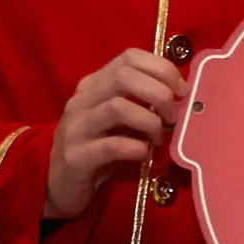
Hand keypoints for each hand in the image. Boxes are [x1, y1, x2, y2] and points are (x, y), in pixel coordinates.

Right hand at [45, 48, 186, 219]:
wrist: (61, 185)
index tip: (182, 91)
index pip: (130, 57)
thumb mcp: (121, 121)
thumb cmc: (100, 149)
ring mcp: (76, 127)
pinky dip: (136, 147)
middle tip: (172, 117)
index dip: (162, 68)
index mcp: (95, 85)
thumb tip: (182, 96)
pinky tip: (144, 153)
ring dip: (149, 122)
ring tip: (159, 137)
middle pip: (124, 77)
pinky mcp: (76, 157)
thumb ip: (143, 103)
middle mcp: (83, 100)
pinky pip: (112, 145)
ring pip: (117, 107)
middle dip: (159, 94)